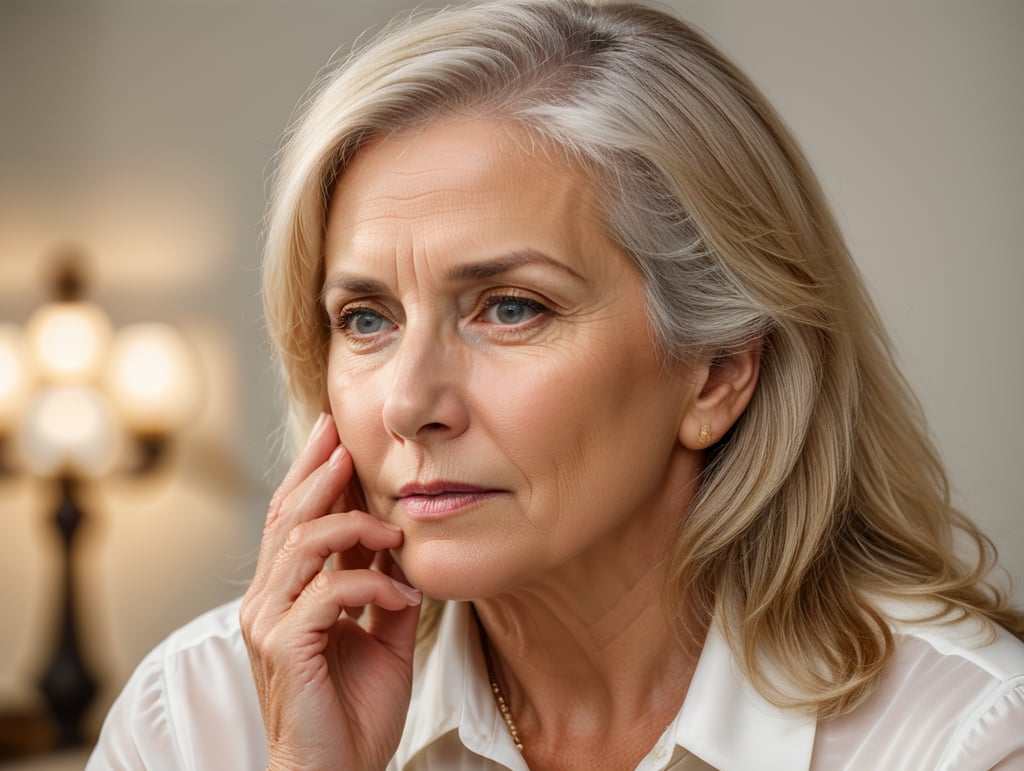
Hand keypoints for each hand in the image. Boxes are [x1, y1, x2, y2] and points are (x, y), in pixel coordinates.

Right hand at [240, 413, 421, 770]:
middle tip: (342, 435)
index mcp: (285, 596)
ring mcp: (269, 624)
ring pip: (301, 545)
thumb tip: (404, 550)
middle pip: (287, 518)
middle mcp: (267, 602)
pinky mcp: (284, 648)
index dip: (312, 475)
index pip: (293, 521)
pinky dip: (370, 585)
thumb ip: (385, 591)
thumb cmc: (354, 713)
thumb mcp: (380, 637)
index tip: (335, 435)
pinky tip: (402, 596)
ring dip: (351, 524)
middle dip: (318, 472)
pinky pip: (326, 594)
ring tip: (392, 526)